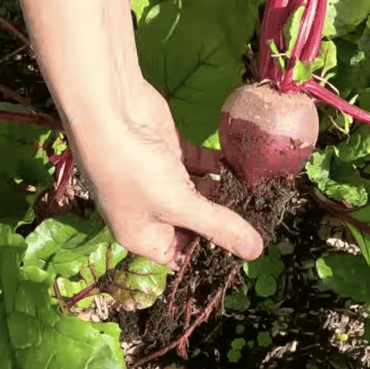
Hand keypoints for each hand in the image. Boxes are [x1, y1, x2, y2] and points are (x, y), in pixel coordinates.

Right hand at [68, 82, 263, 267]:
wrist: (109, 112)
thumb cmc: (134, 170)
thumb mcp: (179, 204)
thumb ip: (219, 226)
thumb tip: (255, 253)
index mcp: (144, 235)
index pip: (182, 256)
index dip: (210, 256)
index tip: (244, 251)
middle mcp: (152, 212)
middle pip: (195, 224)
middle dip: (224, 222)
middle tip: (261, 221)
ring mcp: (161, 180)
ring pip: (200, 194)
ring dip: (225, 193)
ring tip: (259, 195)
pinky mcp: (172, 153)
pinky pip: (200, 166)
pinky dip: (218, 167)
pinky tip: (242, 168)